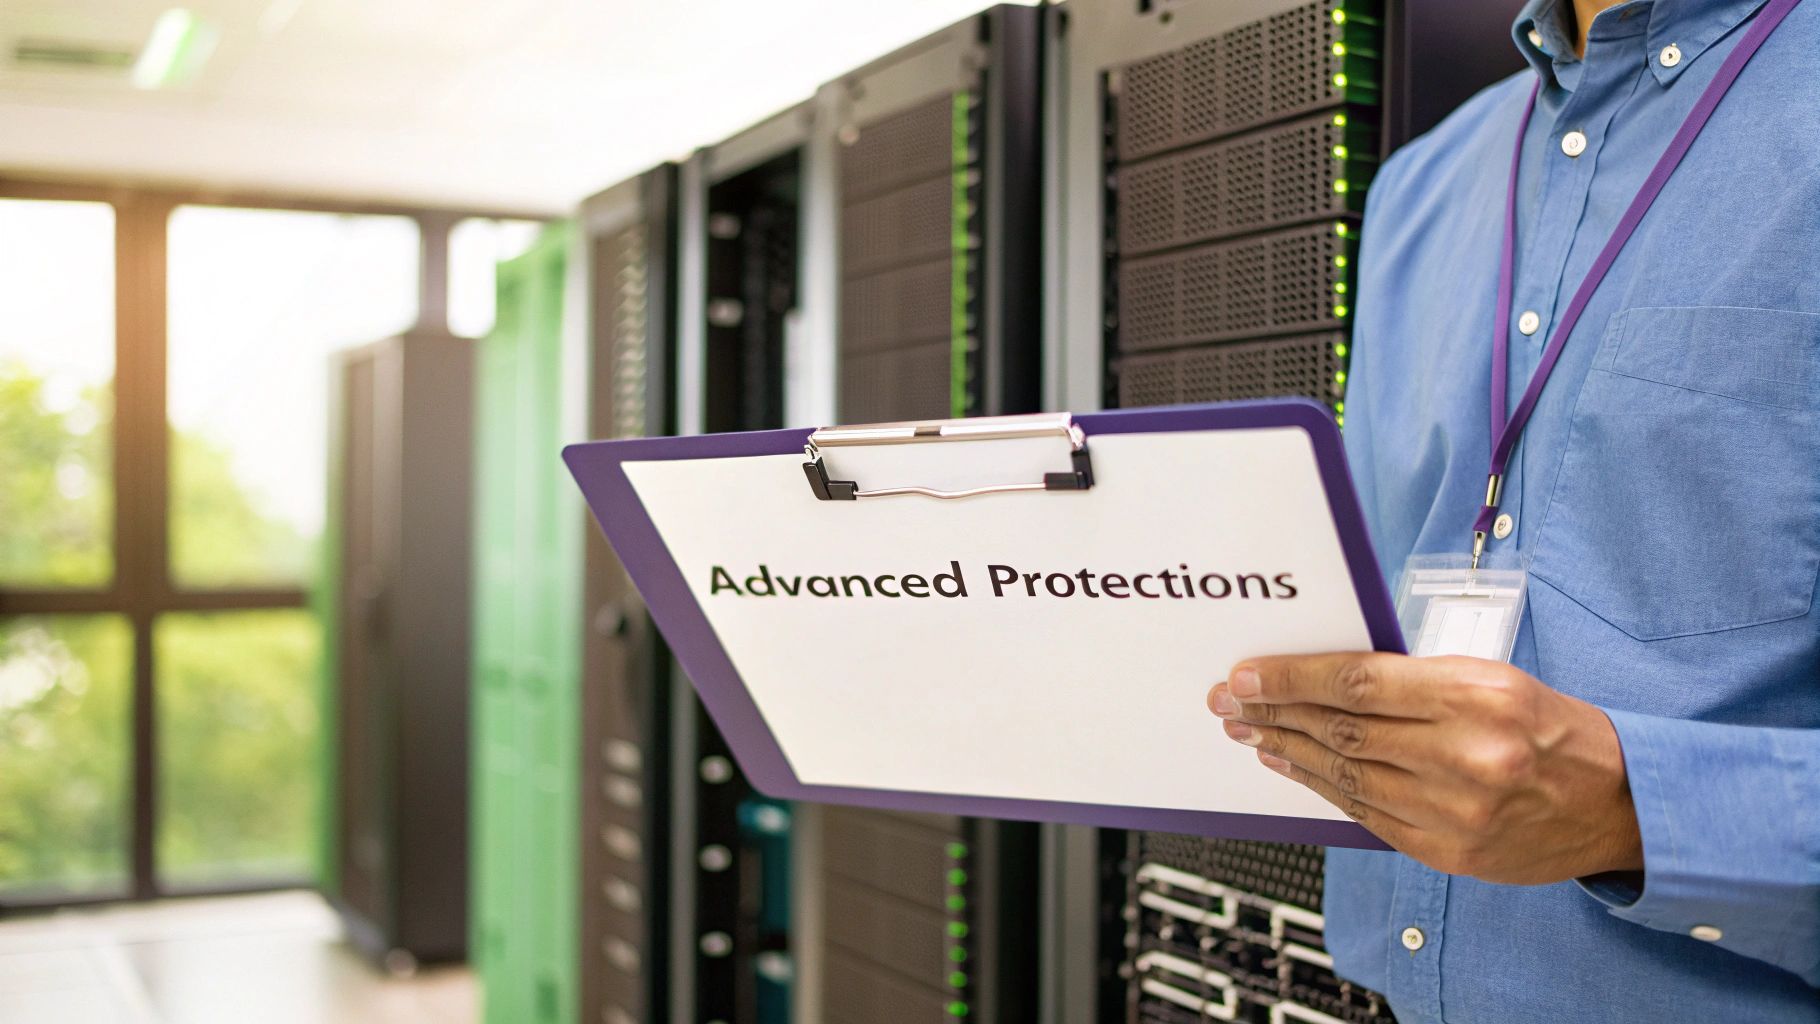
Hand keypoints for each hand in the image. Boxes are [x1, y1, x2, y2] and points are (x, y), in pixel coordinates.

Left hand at [1207, 653, 1643, 885]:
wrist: (1619, 803)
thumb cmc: (1552, 729)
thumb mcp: (1492, 678)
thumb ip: (1413, 679)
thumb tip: (1326, 676)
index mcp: (1478, 696)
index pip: (1358, 682)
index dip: (1292, 678)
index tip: (1247, 675)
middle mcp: (1466, 754)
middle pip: (1343, 729)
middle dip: (1274, 713)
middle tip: (1229, 702)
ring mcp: (1456, 810)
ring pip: (1346, 774)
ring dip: (1288, 751)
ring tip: (1250, 731)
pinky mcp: (1448, 850)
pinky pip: (1366, 813)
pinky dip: (1323, 787)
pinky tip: (1293, 767)